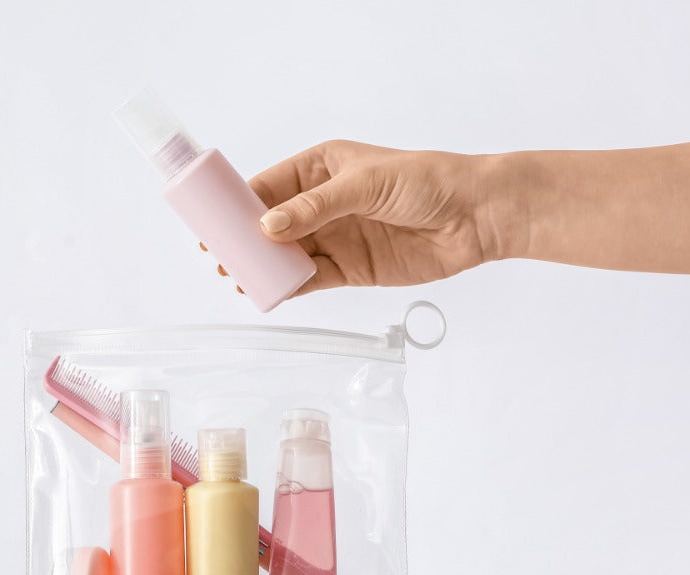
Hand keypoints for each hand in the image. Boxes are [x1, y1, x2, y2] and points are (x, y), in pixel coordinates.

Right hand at [244, 140, 519, 295]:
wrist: (475, 216)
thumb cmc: (426, 181)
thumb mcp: (365, 184)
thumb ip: (316, 207)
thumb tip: (269, 225)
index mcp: (321, 168)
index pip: (270, 185)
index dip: (240, 204)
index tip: (214, 221)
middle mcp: (324, 203)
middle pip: (272, 223)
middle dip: (244, 239)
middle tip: (219, 255)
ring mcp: (337, 236)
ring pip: (288, 253)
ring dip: (264, 265)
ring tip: (237, 277)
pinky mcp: (352, 268)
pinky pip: (313, 278)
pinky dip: (291, 286)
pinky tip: (271, 292)